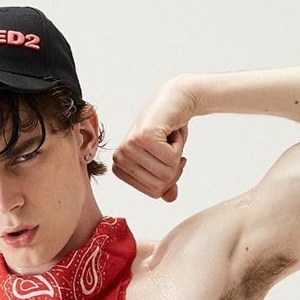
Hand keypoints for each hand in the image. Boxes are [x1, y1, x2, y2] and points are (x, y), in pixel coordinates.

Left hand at [111, 78, 194, 201]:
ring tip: (168, 137)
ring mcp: (130, 146)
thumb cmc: (168, 131)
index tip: (168, 158)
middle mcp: (121, 157)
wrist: (176, 100)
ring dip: (177, 155)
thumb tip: (170, 198)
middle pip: (160, 185)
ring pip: (167, 173)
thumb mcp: (165, 162)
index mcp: (121, 167)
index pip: (154, 192)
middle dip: (175, 168)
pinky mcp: (143, 137)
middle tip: (171, 146)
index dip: (169, 179)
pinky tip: (170, 131)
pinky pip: (172, 159)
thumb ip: (166, 183)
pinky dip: (179, 145)